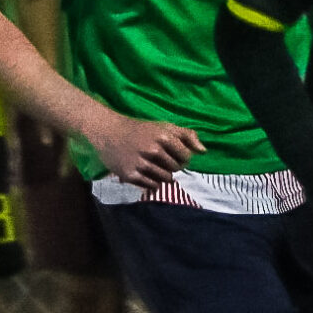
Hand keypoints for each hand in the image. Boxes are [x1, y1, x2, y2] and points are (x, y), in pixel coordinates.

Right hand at [89, 112, 203, 189]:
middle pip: (176, 169)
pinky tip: (146, 174)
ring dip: (163, 175)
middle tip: (161, 160)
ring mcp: (141, 164)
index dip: (183, 157)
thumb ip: (186, 135)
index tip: (174, 155)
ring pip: (165, 179)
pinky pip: (151, 186)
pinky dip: (152, 183)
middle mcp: (153, 150)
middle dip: (172, 166)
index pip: (186, 157)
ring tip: (154, 167)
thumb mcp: (163, 126)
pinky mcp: (130, 175)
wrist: (108, 132)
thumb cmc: (140, 129)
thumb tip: (204, 151)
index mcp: (163, 136)